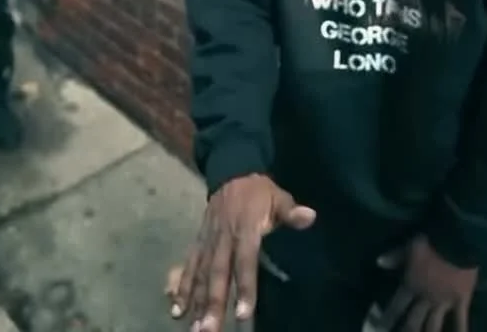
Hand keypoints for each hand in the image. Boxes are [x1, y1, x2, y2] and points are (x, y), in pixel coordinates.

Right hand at [166, 173, 315, 330]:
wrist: (231, 171)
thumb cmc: (259, 191)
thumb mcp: (278, 196)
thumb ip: (290, 211)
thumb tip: (310, 217)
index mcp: (245, 228)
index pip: (245, 262)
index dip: (245, 287)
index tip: (243, 314)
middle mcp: (223, 237)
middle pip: (218, 273)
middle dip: (214, 303)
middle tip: (210, 331)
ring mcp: (208, 240)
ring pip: (200, 273)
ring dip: (196, 301)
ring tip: (193, 328)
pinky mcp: (198, 241)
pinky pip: (189, 266)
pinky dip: (182, 287)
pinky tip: (176, 309)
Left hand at [377, 236, 477, 331]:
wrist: (456, 242)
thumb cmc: (430, 243)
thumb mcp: (409, 247)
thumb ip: (395, 257)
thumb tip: (379, 262)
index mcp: (411, 285)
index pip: (396, 307)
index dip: (386, 320)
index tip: (378, 329)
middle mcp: (425, 299)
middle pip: (413, 323)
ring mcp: (444, 302)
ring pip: (433, 327)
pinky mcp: (461, 301)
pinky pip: (461, 321)